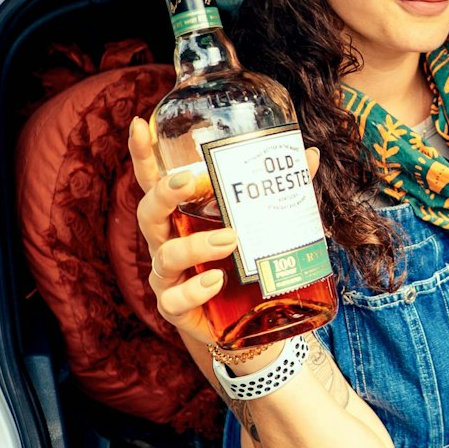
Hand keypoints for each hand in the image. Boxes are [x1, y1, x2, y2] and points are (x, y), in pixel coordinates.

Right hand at [127, 117, 320, 345]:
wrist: (244, 322)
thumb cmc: (244, 263)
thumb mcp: (259, 225)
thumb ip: (278, 191)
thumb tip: (308, 155)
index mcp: (179, 216)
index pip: (153, 180)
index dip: (142, 154)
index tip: (140, 124)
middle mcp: (165, 242)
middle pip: (149, 212)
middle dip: (165, 194)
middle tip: (190, 181)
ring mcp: (167, 276)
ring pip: (166, 256)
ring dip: (196, 245)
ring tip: (231, 239)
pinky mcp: (175, 308)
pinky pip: (175, 299)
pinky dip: (195, 290)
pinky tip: (216, 282)